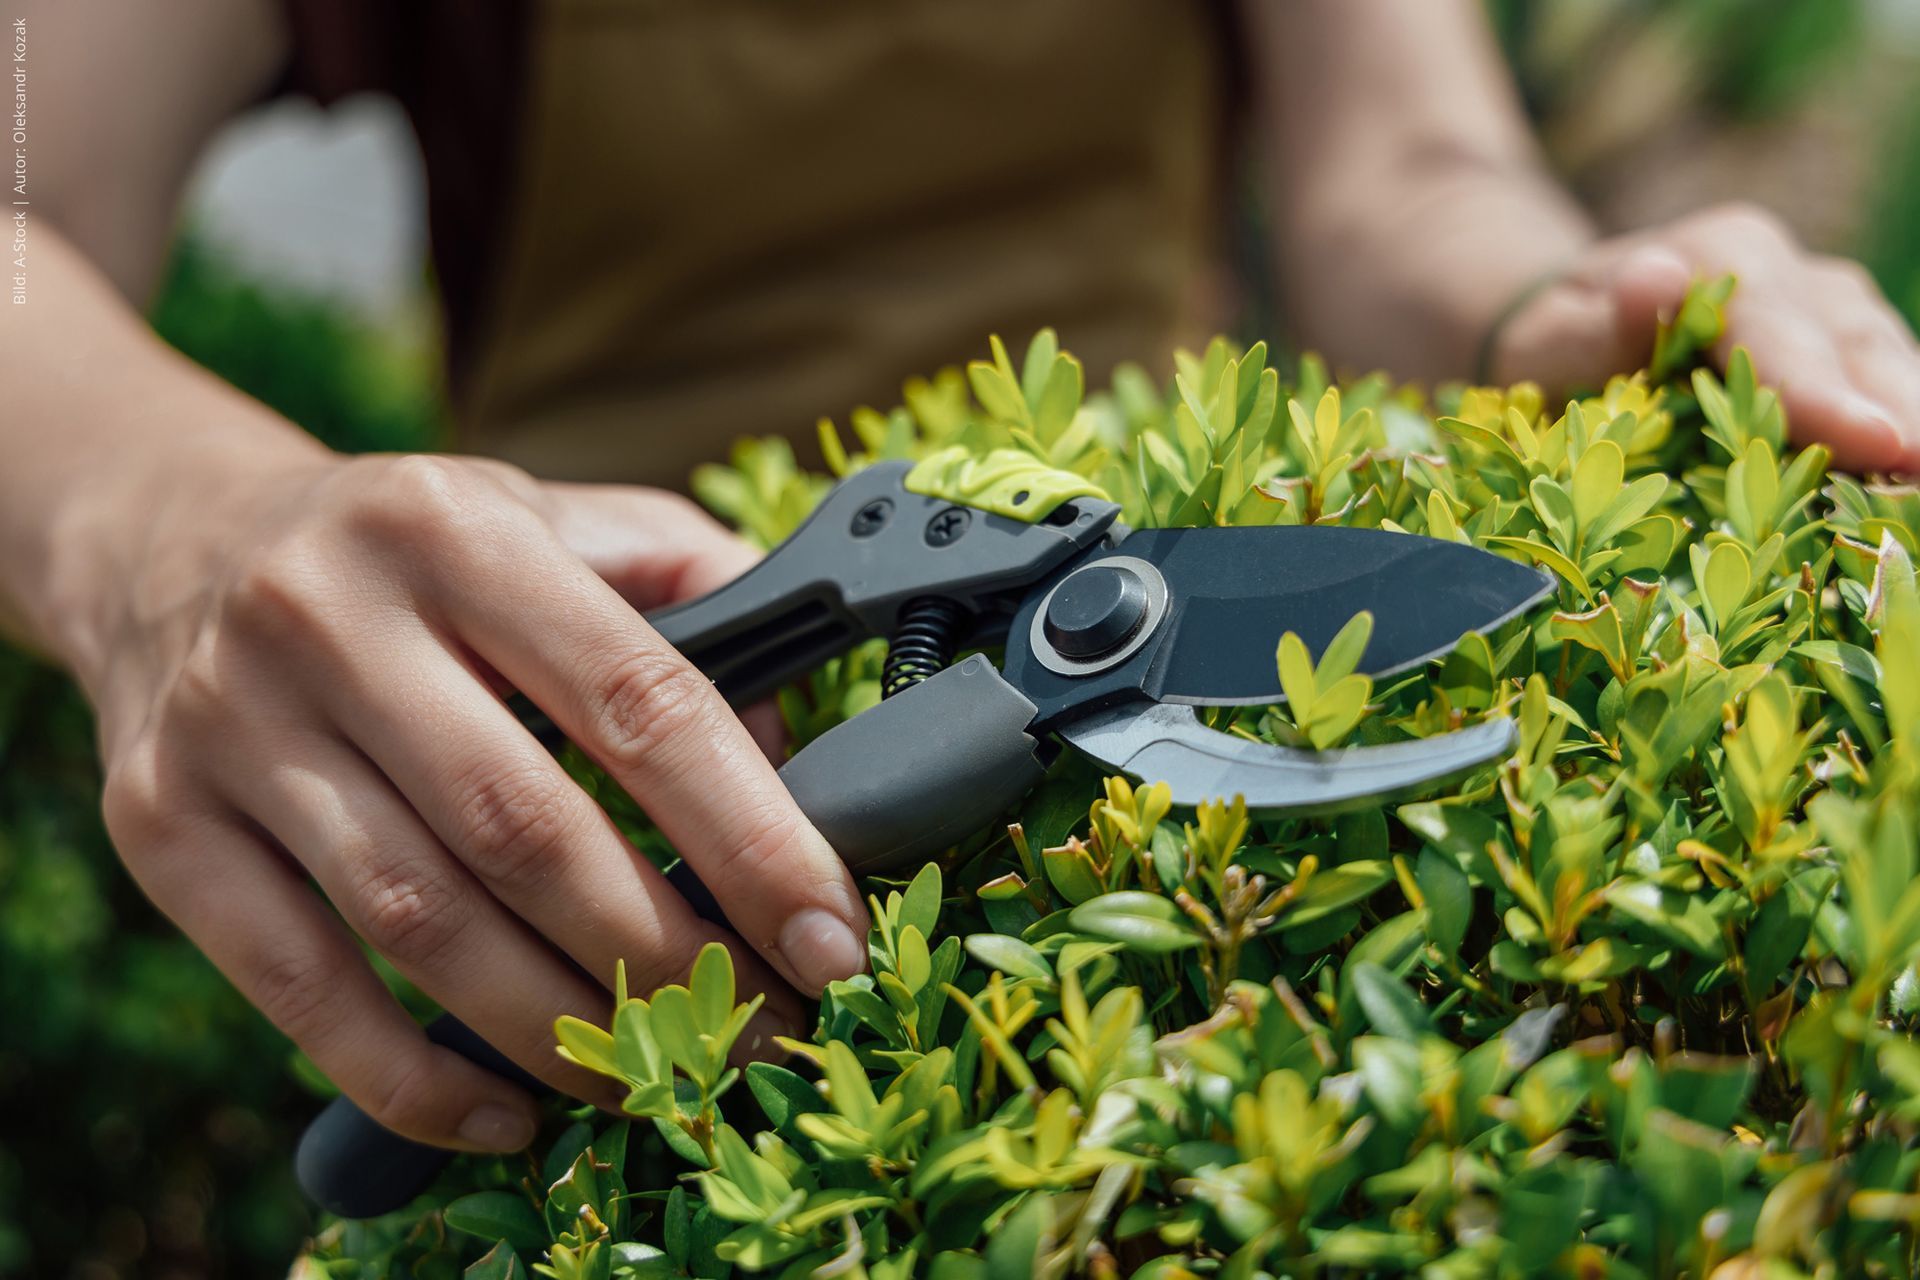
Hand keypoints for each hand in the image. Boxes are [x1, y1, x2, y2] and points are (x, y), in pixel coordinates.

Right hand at [85, 452, 867, 1152]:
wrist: (170, 542)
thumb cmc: (415, 551)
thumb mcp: (551, 516)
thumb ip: (691, 588)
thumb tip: (797, 742)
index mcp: (457, 531)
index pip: (640, 703)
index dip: (752, 838)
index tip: (831, 941)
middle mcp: (328, 617)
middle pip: (527, 832)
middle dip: (666, 959)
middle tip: (760, 1035)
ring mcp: (230, 725)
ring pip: (418, 922)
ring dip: (556, 1029)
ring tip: (655, 1079)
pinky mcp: (158, 824)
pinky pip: (294, 984)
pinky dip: (405, 1074)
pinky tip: (503, 1116)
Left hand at [1488, 202, 1919, 473]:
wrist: (1574, 326)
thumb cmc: (1556, 342)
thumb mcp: (1552, 337)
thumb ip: (1599, 323)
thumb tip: (1655, 279)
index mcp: (1722, 252)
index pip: (1781, 328)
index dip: (1824, 390)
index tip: (1873, 440)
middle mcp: (1791, 271)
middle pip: (1856, 343)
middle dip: (1899, 411)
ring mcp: (1825, 310)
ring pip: (1888, 362)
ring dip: (1915, 422)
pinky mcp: (1840, 353)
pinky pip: (1883, 388)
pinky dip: (1901, 430)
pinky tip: (1911, 488)